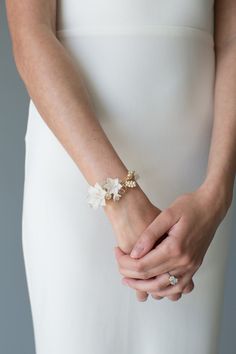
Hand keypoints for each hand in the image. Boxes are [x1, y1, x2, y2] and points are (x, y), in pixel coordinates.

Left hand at [114, 182, 229, 300]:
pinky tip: (151, 284)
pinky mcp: (194, 268)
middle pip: (150, 280)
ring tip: (130, 279)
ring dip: (144, 287)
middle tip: (119, 266)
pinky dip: (162, 290)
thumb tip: (134, 253)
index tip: (116, 253)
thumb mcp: (167, 214)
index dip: (124, 263)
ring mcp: (191, 268)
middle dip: (130, 276)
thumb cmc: (190, 206)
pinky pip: (177, 288)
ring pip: (163, 289)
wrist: (211, 207)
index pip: (142, 266)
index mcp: (175, 249)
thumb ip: (149, 235)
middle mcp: (184, 263)